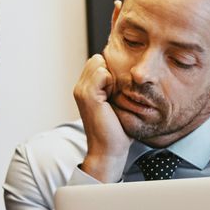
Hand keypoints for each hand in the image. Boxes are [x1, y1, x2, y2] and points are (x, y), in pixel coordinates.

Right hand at [74, 51, 130, 181]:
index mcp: (85, 89)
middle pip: (98, 59)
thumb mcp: (115, 103)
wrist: (109, 149)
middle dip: (110, 70)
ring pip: (99, 62)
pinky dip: (111, 82)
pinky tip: (112, 98)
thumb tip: (129, 72)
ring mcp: (81, 90)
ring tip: (113, 97)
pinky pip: (102, 73)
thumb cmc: (116, 130)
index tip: (116, 91)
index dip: (111, 71)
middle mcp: (80, 87)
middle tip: (115, 94)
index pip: (98, 61)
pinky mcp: (88, 95)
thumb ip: (115, 86)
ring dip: (112, 76)